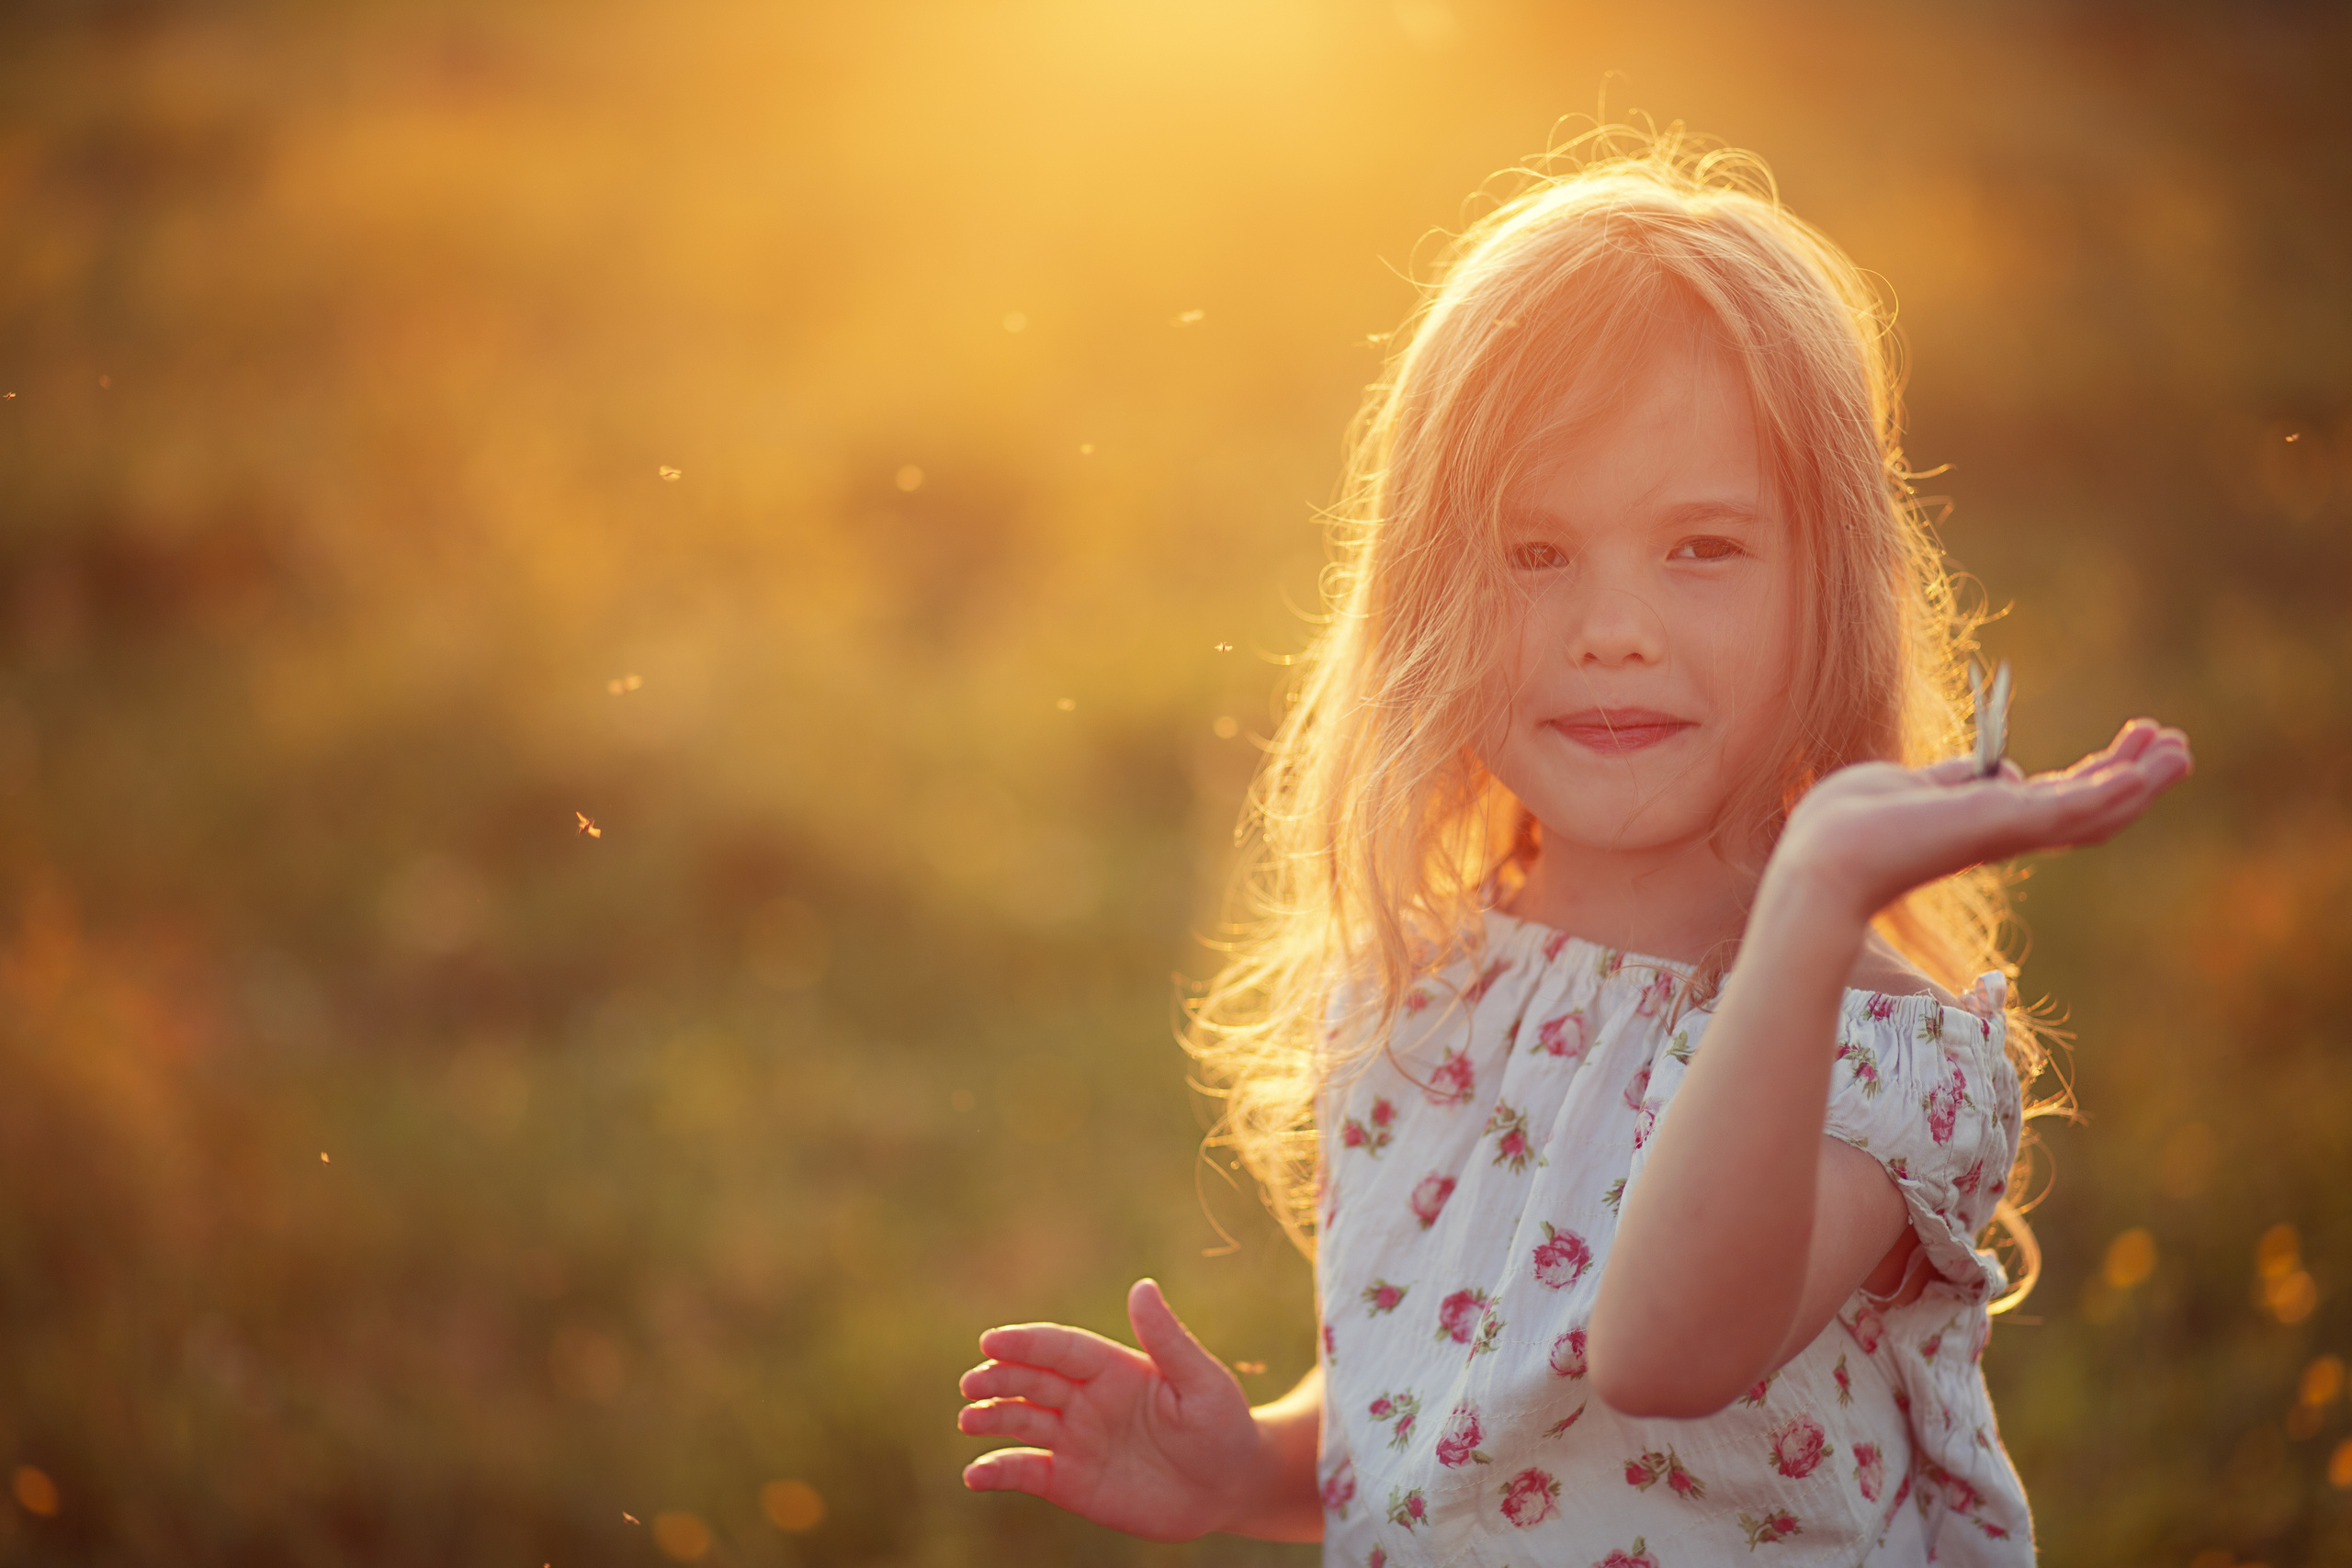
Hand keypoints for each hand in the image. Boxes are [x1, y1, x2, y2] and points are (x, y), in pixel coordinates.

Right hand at [959, 1279, 1265, 1541]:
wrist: (1229, 1487)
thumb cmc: (1222, 1425)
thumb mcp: (1201, 1381)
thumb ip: (1167, 1339)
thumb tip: (1142, 1286)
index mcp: (1112, 1366)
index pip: (1060, 1348)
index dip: (1025, 1343)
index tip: (991, 1341)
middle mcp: (1085, 1398)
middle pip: (1031, 1380)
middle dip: (999, 1378)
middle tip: (971, 1384)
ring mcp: (1074, 1439)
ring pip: (1021, 1420)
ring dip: (991, 1418)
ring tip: (969, 1420)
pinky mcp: (1070, 1481)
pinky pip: (1025, 1471)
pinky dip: (997, 1471)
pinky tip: (976, 1474)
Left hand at [1773, 717, 2192, 923]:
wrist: (1825, 861)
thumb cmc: (1847, 827)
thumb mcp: (1911, 784)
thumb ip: (1957, 779)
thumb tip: (2000, 771)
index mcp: (1983, 821)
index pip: (2057, 799)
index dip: (2099, 772)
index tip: (2135, 737)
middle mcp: (2003, 831)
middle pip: (2088, 805)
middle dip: (2134, 774)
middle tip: (2178, 744)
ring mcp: (2007, 831)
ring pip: (2094, 810)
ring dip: (2142, 782)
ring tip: (2182, 751)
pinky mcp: (2004, 825)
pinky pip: (2072, 810)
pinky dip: (2113, 792)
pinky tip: (2145, 773)